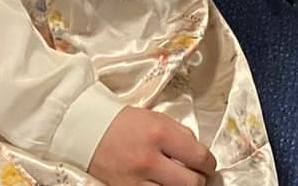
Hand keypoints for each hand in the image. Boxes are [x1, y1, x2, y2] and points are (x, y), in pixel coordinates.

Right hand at [87, 108, 216, 185]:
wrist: (87, 130)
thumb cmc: (123, 122)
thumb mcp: (156, 118)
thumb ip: (181, 134)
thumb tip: (199, 153)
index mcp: (160, 134)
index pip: (200, 157)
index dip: (210, 165)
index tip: (208, 166)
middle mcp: (149, 159)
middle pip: (191, 183)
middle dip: (199, 181)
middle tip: (197, 177)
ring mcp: (135, 180)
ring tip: (178, 181)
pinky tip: (162, 185)